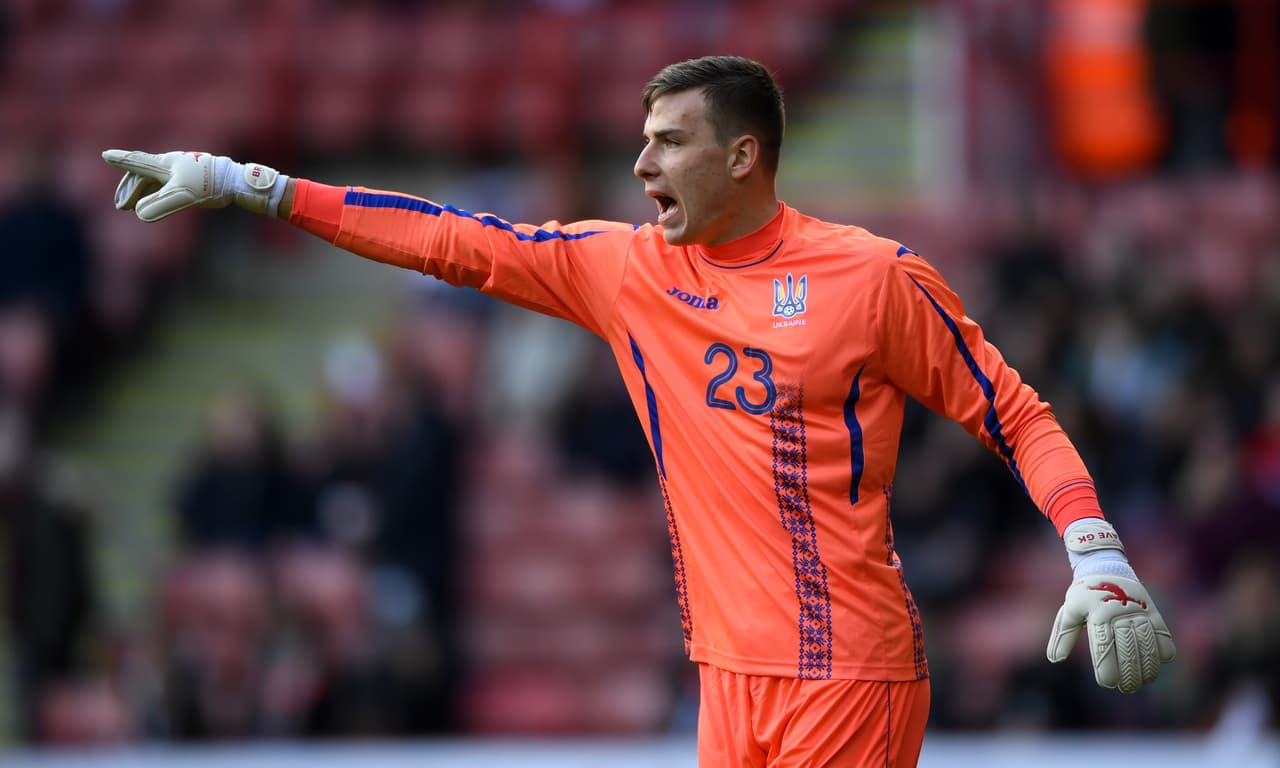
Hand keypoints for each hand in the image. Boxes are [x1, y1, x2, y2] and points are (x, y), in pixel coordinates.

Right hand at [102, 149, 286, 221]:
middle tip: (120, 206)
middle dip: (129, 189)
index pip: (137, 163)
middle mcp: (169, 163)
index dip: (121, 160)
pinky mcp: (188, 177)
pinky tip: (152, 202)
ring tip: (129, 207)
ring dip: (139, 192)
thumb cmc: (209, 186)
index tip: (105, 155)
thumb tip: (139, 214)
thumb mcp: (183, 197)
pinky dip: (153, 192)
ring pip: (152, 179)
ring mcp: (178, 170)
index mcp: (164, 164)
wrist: (234, 181)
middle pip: (141, 174)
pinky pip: (163, 183)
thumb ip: (160, 205)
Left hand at [1047, 568, 1175, 692]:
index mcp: (1096, 613)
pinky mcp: (1152, 610)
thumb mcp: (1069, 610)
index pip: (1103, 644)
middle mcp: (1119, 612)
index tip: (1108, 684)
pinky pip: (1162, 632)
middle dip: (1129, 672)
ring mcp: (1138, 610)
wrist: (1106, 566)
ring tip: (1144, 682)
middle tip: (1127, 689)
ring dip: (1148, 666)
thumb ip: (1063, 635)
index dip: (1107, 666)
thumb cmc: (1084, 593)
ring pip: (1147, 643)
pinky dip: (1163, 649)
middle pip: (1127, 648)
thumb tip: (1055, 659)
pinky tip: (1159, 664)